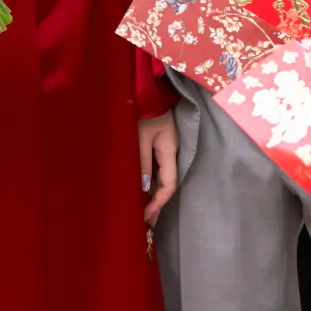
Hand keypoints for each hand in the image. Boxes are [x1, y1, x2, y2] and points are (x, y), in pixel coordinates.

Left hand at [138, 111, 178, 226]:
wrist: (148, 88)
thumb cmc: (143, 111)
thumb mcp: (140, 137)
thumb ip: (142, 162)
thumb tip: (143, 189)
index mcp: (169, 151)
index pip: (169, 185)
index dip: (159, 203)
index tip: (146, 217)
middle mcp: (171, 152)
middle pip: (167, 183)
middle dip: (157, 203)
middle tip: (146, 222)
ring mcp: (166, 147)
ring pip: (161, 176)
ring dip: (153, 193)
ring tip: (142, 210)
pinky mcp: (159, 143)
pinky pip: (156, 167)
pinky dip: (150, 180)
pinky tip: (141, 188)